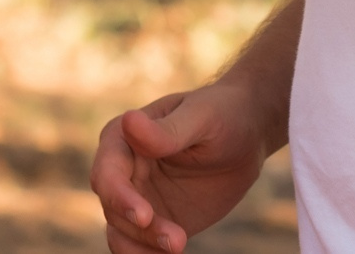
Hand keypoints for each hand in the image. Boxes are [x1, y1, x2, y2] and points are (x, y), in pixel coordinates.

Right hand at [90, 84, 272, 252]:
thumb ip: (167, 131)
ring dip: (144, 246)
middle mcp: (123, 171)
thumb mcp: (201, 117)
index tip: (144, 215)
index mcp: (123, 138)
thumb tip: (129, 121)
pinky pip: (140, 246)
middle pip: (113, 208)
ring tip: (179, 247)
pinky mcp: (155, 222)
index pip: (108, 172)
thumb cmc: (221, 114)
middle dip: (139, 228)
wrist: (246, 136)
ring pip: (122, 233)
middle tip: (177, 241)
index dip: (120, 196)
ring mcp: (138, 198)